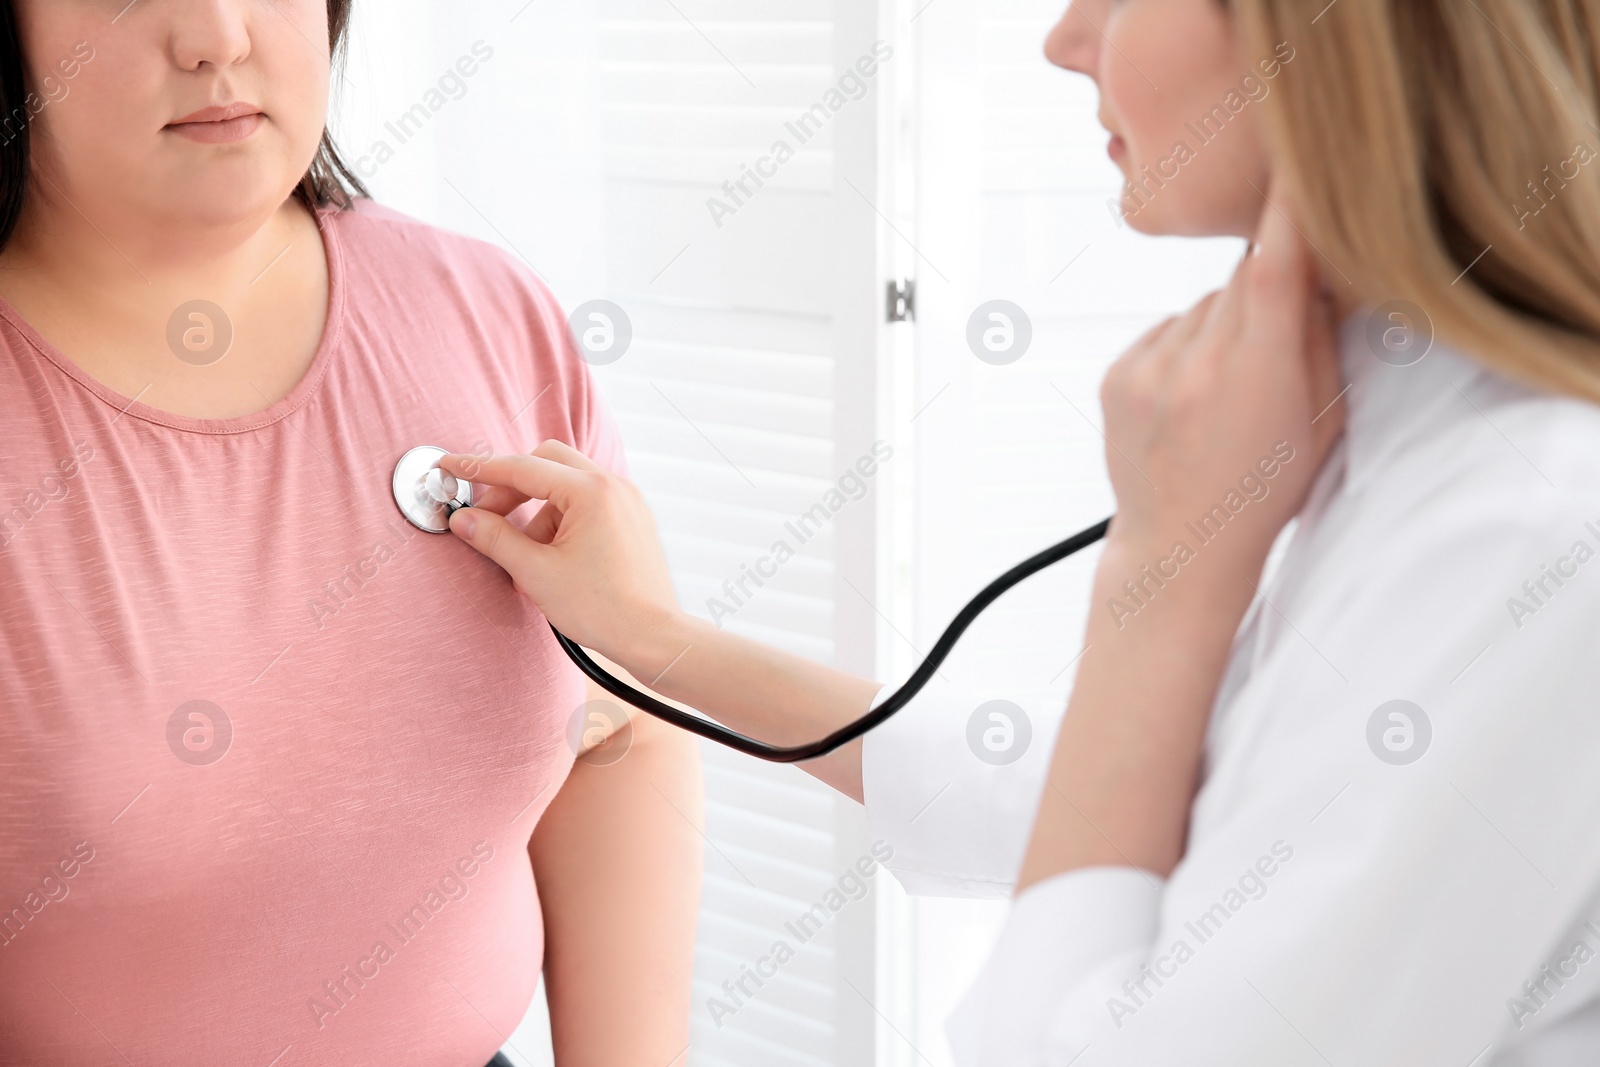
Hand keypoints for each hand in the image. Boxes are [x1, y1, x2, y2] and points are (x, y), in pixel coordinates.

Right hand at [436, 441, 679, 672]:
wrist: (654, 638)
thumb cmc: (604, 609)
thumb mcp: (537, 573)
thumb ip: (496, 539)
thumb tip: (464, 519)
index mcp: (592, 492)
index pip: (522, 467)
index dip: (479, 469)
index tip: (449, 466)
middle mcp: (614, 487)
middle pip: (547, 463)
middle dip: (512, 487)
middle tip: (487, 517)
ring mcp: (627, 502)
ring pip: (566, 486)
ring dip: (538, 512)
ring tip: (529, 559)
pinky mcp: (632, 520)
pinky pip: (587, 505)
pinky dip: (562, 521)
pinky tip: (552, 560)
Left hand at [1098, 180, 1346, 572]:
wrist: (1180, 546)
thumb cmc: (1265, 488)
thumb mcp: (1322, 419)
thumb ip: (1321, 338)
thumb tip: (1321, 265)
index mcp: (1259, 372)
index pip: (1277, 264)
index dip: (1291, 204)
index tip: (1299, 152)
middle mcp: (1198, 363)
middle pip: (1245, 278)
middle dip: (1268, 293)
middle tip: (1273, 349)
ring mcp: (1149, 368)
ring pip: (1204, 306)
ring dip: (1223, 329)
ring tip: (1225, 394)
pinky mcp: (1116, 374)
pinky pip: (1165, 331)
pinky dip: (1183, 349)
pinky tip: (1191, 399)